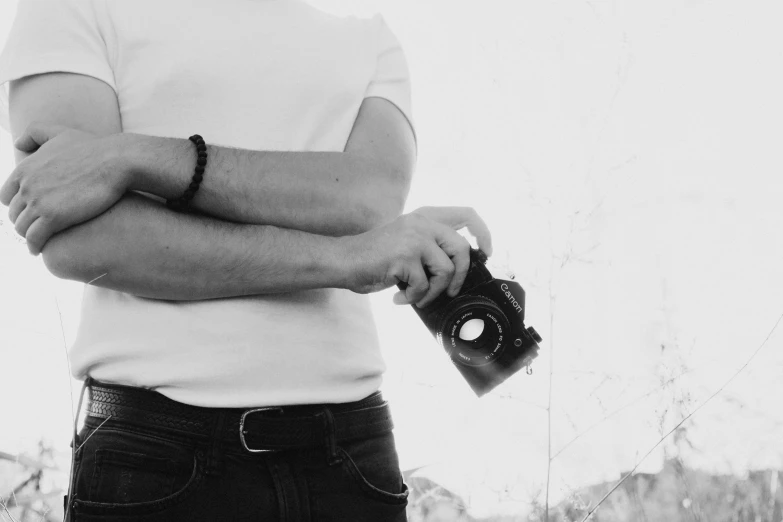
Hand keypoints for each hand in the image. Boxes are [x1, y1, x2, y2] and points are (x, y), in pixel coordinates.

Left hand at [0, 122, 130, 254]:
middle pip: (14, 214)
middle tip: (37, 229)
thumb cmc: (94, 148)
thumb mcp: (60, 133)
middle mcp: (26, 185)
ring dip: (28, 236)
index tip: (30, 213)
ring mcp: (38, 202)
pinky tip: (40, 249)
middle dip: (23, 222)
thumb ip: (36, 133)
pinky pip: (35, 238)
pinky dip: (35, 246)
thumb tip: (18, 144)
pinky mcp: (53, 218)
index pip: (6, 196)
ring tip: (39, 242)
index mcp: (24, 168)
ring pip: (21, 228)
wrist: (115, 161)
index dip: (18, 206)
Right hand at [342, 206, 492, 307]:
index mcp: (425, 217)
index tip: (485, 252)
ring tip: (416, 296)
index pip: (467, 214)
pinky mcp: (405, 256)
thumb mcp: (407, 242)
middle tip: (449, 291)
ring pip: (446, 270)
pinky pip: (424, 285)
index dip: (483, 233)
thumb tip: (460, 271)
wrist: (343, 261)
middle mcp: (422, 223)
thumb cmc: (375, 258)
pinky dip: (414, 298)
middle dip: (459, 276)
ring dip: (433, 292)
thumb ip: (431, 247)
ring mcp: (414, 238)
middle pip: (462, 248)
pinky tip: (400, 297)